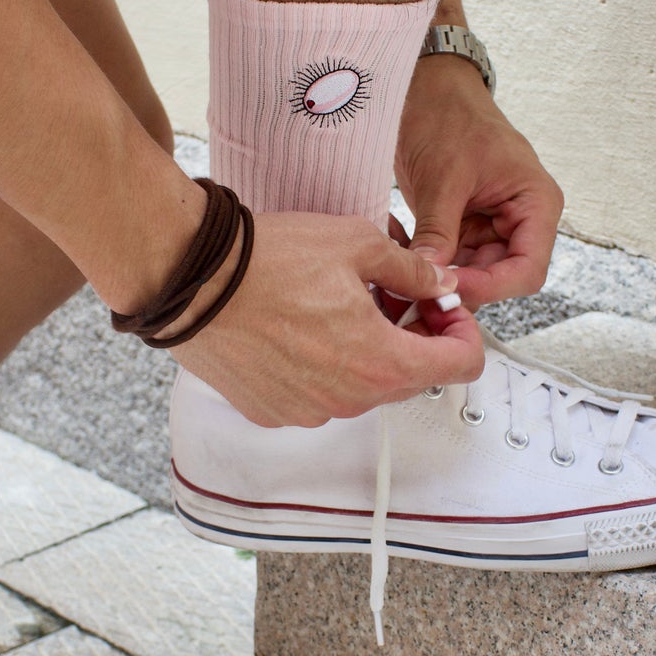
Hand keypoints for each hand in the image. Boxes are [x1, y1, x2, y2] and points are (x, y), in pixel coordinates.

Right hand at [172, 211, 484, 426]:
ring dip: (367, 352)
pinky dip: (323, 366)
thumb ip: (412, 270)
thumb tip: (440, 283)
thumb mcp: (357, 243)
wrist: (192, 281)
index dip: (463, 330)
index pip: (460, 365)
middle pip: (412, 378)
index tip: (444, 307)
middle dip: (414, 338)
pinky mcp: (275, 412)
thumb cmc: (268, 260)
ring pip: (364, 387)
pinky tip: (300, 327)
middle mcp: (350, 400)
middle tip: (392, 296)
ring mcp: (310, 411)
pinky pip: (319, 395)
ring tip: (338, 307)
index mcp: (381, 362)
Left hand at [393, 55, 564, 305]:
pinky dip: (430, 265)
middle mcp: (521, 221)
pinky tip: (404, 261)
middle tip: (418, 294)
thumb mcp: (443, 177)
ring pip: (473, 275)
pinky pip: (452, 261)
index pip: (527, 270)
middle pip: (500, 279)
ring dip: (442, 279)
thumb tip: (428, 277)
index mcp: (536, 204)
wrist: (426, 90)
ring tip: (406, 278)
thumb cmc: (448, 116)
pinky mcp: (465, 228)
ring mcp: (492, 227)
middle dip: (462, 287)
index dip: (491, 287)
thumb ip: (438, 232)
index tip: (449, 289)